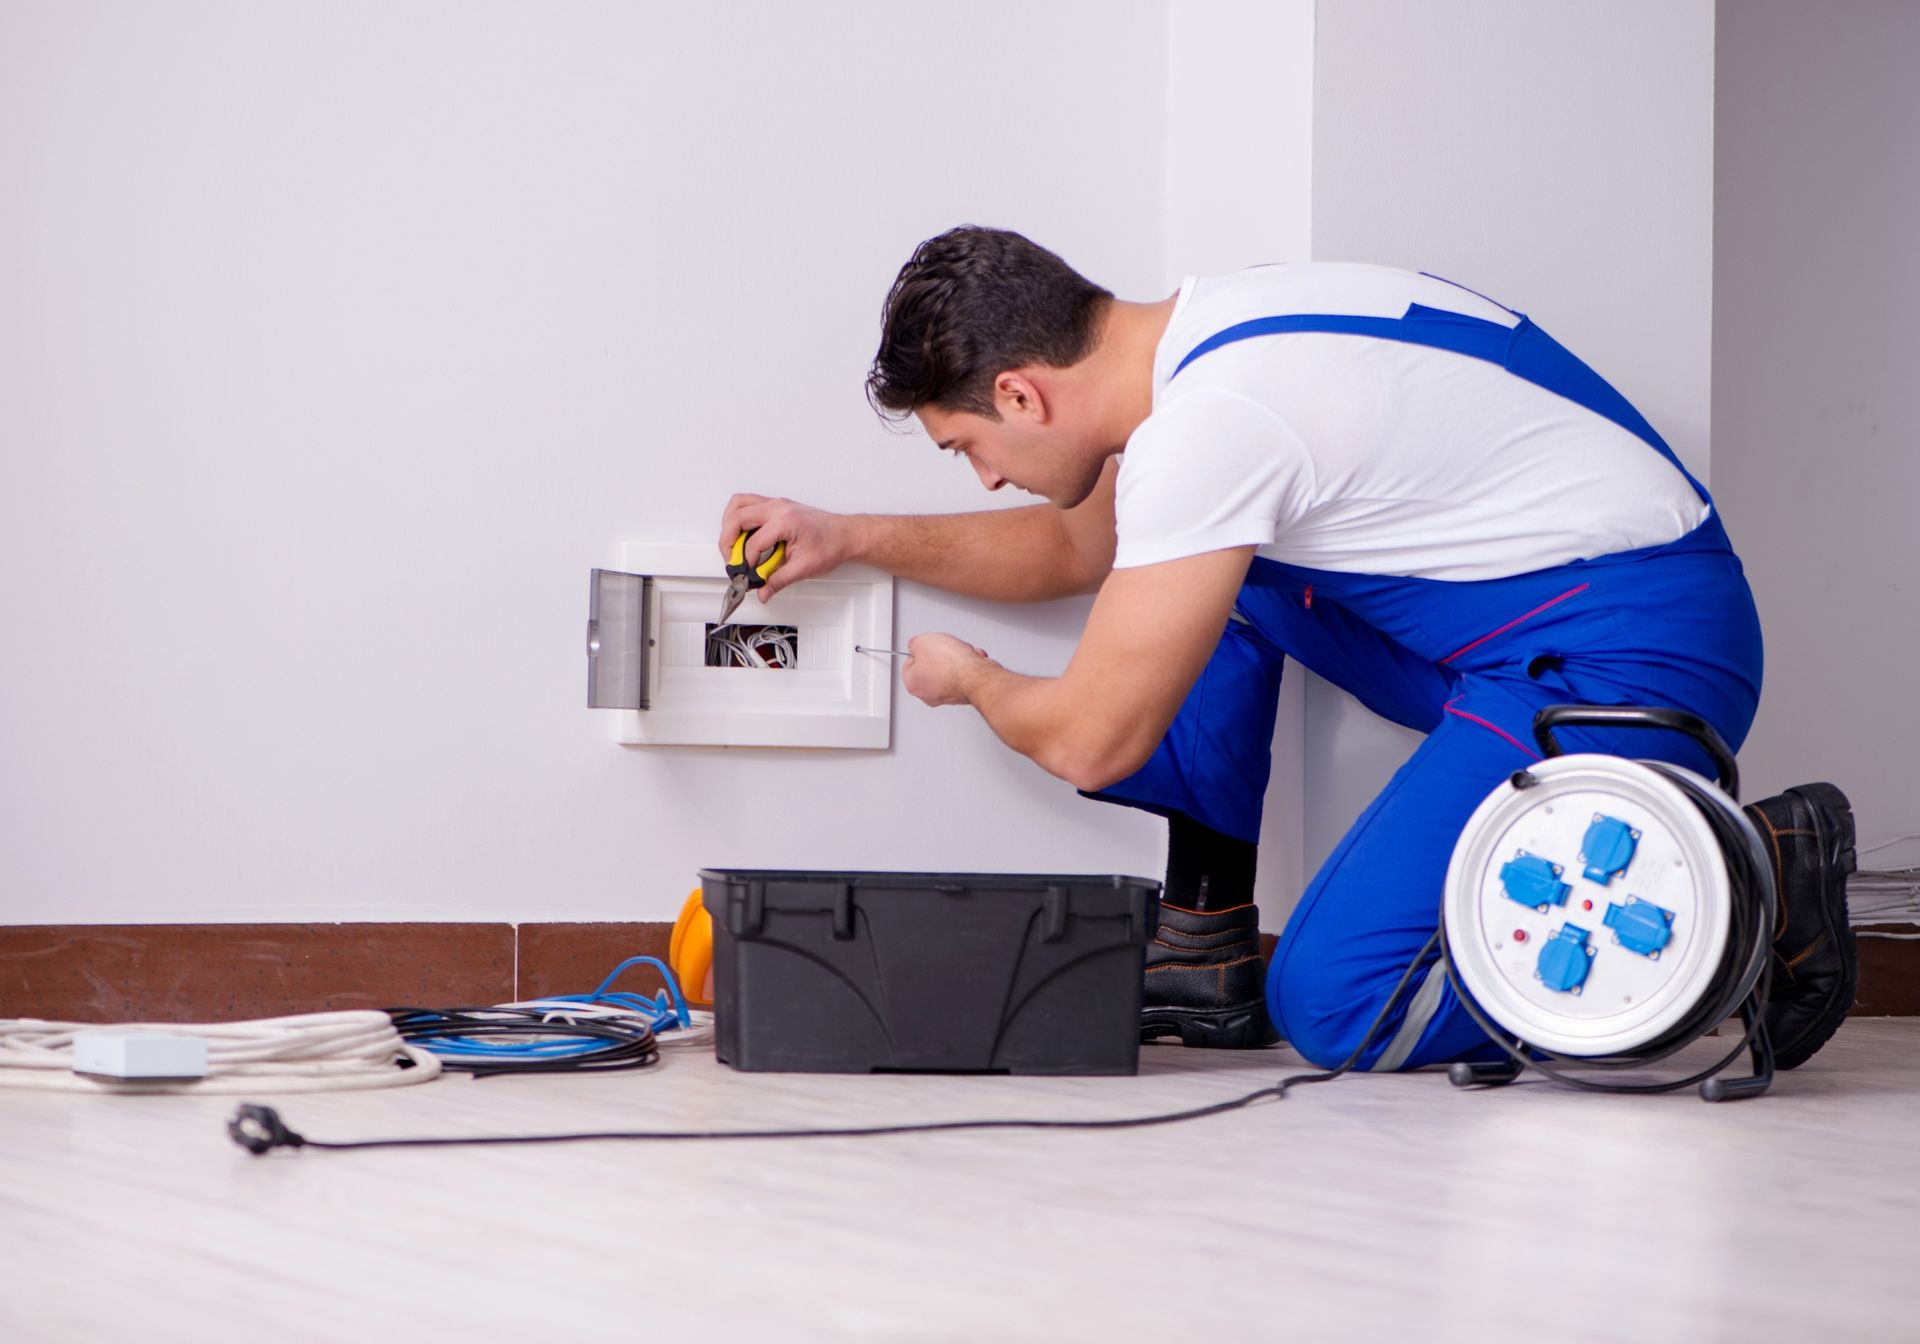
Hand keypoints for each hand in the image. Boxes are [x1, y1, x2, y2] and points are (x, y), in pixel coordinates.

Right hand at [718, 494, 860, 601]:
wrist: (846, 535)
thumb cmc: (832, 545)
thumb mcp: (805, 567)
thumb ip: (779, 580)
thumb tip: (763, 591)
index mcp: (786, 521)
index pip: (754, 542)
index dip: (747, 562)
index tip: (748, 574)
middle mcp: (778, 507)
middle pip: (737, 518)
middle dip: (728, 542)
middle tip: (732, 560)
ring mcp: (776, 503)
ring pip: (738, 504)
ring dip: (729, 525)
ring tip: (732, 546)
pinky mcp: (775, 505)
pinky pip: (747, 504)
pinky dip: (738, 518)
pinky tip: (742, 535)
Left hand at [901, 633, 995, 706]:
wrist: (975, 676)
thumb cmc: (950, 664)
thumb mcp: (922, 642)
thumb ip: (914, 644)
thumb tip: (917, 646)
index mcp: (913, 684)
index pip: (908, 665)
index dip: (917, 651)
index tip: (923, 646)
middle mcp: (928, 694)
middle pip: (930, 668)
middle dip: (940, 655)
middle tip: (944, 649)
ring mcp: (947, 696)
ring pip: (949, 670)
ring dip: (957, 658)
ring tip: (960, 653)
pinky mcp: (964, 693)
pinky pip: (964, 674)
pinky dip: (968, 664)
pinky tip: (970, 659)